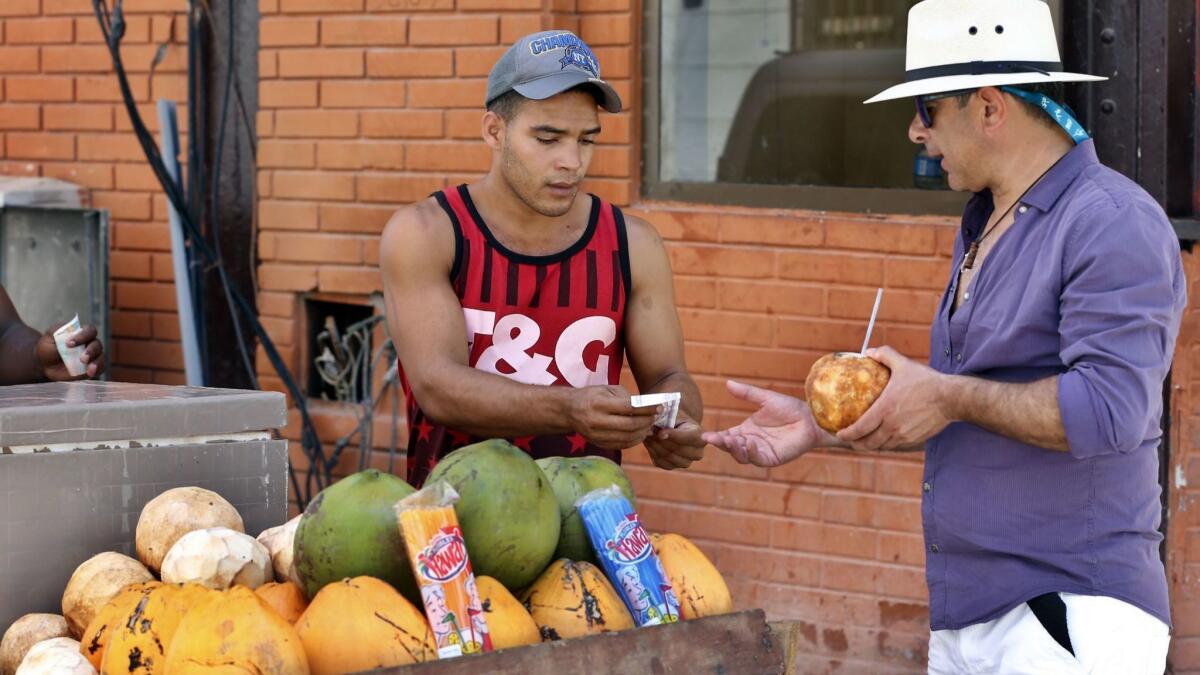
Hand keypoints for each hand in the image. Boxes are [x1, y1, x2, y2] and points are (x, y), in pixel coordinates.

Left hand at [35, 324, 105, 380]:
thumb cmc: (47, 349)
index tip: (69, 344)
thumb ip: (57, 335)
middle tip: (82, 358)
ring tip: (88, 369)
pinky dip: (96, 370)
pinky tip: (90, 373)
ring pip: (101, 356)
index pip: (89, 330)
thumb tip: (68, 338)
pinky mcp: (91, 368)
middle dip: (91, 351)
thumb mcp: (48, 339)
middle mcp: (89, 344)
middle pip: (97, 344)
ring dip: (96, 362)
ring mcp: (92, 357)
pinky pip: (100, 368)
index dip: (83, 336)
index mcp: (80, 333)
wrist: (45, 365)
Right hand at [568, 385, 657, 450]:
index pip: (629, 407)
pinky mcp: (598, 443)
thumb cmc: (592, 396)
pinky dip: (634, 440)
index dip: (647, 409)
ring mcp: (596, 435)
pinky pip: (621, 445)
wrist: (569, 410)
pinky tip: (640, 433)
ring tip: (650, 425)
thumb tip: (647, 408)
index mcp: (599, 403)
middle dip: (647, 422)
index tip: (659, 407)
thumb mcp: (607, 389)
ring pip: (627, 437)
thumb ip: (626, 397)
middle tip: (656, 417)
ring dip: (643, 432)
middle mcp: (596, 420)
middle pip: (630, 425)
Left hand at [645, 412, 704, 469]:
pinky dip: (652, 451)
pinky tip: (650, 441)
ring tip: (648, 434)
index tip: (661, 432)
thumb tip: (660, 434)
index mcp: (701, 436)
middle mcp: (697, 452)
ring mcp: (686, 462)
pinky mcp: (672, 467)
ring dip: (655, 445)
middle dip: (661, 440)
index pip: (689, 438)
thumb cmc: (674, 417)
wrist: (673, 427)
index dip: (674, 435)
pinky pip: (660, 461)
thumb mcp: (674, 414)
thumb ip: (669, 420)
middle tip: (649, 430)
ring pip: (668, 456)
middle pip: (678, 449)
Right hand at [700, 380, 832, 466]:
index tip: (705, 435)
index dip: (716, 437)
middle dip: (721, 444)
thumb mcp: (765, 398)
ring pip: (741, 456)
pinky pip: (757, 459)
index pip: (726, 436)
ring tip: (730, 440)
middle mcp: (751, 442)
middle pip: (730, 448)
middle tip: (712, 438)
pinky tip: (749, 443)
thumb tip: (727, 382)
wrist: (811, 418)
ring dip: (734, 449)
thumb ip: (746, 393)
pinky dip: (751, 453)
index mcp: (746, 430)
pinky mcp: (772, 458)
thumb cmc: (790, 408)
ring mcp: (761, 452)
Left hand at [836, 346, 951, 451]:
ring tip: (863, 441)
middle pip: (868, 443)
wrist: (951, 398)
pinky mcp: (914, 440)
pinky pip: (895, 446)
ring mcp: (904, 435)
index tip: (839, 433)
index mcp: (885, 409)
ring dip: (871, 446)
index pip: (860, 428)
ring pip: (882, 447)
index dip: (847, 434)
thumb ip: (884, 355)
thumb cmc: (926, 381)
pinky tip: (883, 440)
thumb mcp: (903, 364)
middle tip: (849, 440)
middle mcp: (892, 426)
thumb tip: (868, 351)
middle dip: (856, 444)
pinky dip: (886, 445)